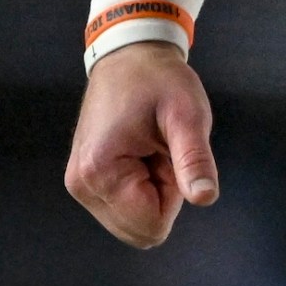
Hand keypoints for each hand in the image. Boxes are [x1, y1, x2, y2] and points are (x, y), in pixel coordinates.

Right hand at [66, 41, 219, 246]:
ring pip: (133, 222)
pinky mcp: (85, 181)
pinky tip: (142, 152)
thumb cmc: (160, 80)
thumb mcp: (187, 115)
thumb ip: (194, 159)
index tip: (170, 154)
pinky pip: (124, 208)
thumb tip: (205, 199)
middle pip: (140, 230)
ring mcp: (80, 185)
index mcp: (100, 172)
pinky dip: (141, 187)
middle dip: (163, 196)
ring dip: (153, 191)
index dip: (174, 194)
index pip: (151, 226)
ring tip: (151, 148)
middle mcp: (82, 186)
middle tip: (162, 150)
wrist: (129, 55)